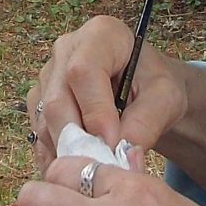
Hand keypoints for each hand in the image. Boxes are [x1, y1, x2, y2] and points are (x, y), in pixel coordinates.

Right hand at [26, 16, 187, 173]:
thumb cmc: (155, 87)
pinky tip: (80, 169)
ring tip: (96, 170)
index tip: (113, 142)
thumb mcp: (166, 99)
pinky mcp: (39, 103)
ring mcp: (48, 76)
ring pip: (45, 122)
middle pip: (57, 100)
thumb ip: (147, 122)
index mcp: (100, 35)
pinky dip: (57, 158)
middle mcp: (66, 50)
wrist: (144, 92)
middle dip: (78, 139)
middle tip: (102, 167)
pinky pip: (39, 135)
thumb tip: (121, 152)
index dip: (94, 110)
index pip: (82, 71)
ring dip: (68, 152)